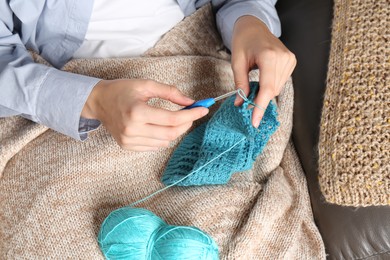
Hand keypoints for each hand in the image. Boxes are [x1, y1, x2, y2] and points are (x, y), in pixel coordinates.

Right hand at [81, 79, 208, 150]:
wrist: (99, 102)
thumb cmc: (122, 90)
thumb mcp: (146, 85)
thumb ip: (170, 92)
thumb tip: (190, 101)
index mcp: (137, 112)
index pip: (172, 119)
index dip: (191, 115)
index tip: (203, 109)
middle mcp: (132, 129)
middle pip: (171, 133)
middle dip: (186, 124)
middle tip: (192, 114)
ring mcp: (129, 140)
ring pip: (164, 142)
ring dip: (175, 131)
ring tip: (174, 118)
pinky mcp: (127, 146)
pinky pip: (154, 146)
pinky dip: (163, 137)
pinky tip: (160, 127)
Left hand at [231, 15, 295, 127]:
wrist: (253, 26)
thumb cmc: (243, 40)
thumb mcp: (237, 62)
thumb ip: (240, 84)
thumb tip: (240, 103)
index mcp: (269, 57)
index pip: (267, 89)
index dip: (260, 107)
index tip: (255, 122)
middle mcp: (283, 58)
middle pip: (272, 91)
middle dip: (259, 100)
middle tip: (246, 106)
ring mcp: (290, 60)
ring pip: (277, 88)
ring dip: (265, 92)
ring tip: (254, 84)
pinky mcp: (292, 61)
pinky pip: (281, 82)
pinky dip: (270, 85)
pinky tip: (263, 77)